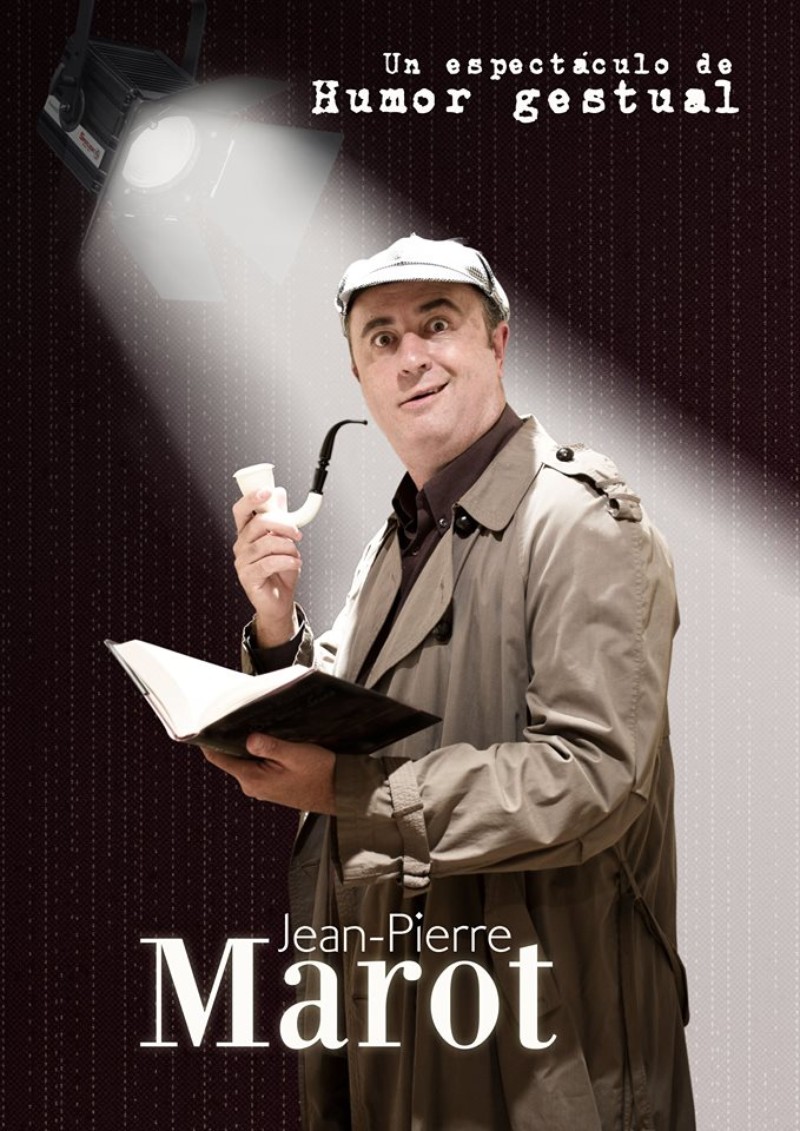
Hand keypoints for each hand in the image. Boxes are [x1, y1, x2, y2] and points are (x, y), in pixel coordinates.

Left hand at [202, 734, 336, 813]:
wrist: (340, 791)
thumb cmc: (322, 775)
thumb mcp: (295, 754)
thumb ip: (269, 746)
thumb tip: (248, 738)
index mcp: (254, 780)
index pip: (219, 758)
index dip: (209, 740)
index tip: (205, 724)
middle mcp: (253, 786)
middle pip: (232, 757)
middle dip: (234, 738)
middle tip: (240, 718)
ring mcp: (262, 787)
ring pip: (246, 760)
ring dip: (250, 745)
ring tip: (261, 729)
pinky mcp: (271, 785)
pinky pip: (258, 765)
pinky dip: (261, 753)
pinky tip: (273, 743)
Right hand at [232, 488, 302, 644]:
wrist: (280, 599)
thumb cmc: (280, 570)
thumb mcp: (284, 540)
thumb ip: (279, 517)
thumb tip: (278, 493)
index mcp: (246, 533)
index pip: (241, 510)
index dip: (251, 498)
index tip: (267, 491)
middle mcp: (241, 545)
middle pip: (257, 524)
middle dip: (282, 524)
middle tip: (297, 533)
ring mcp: (242, 562)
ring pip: (265, 544)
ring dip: (287, 547)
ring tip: (295, 554)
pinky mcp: (248, 577)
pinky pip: (268, 564)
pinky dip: (286, 561)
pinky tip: (295, 563)